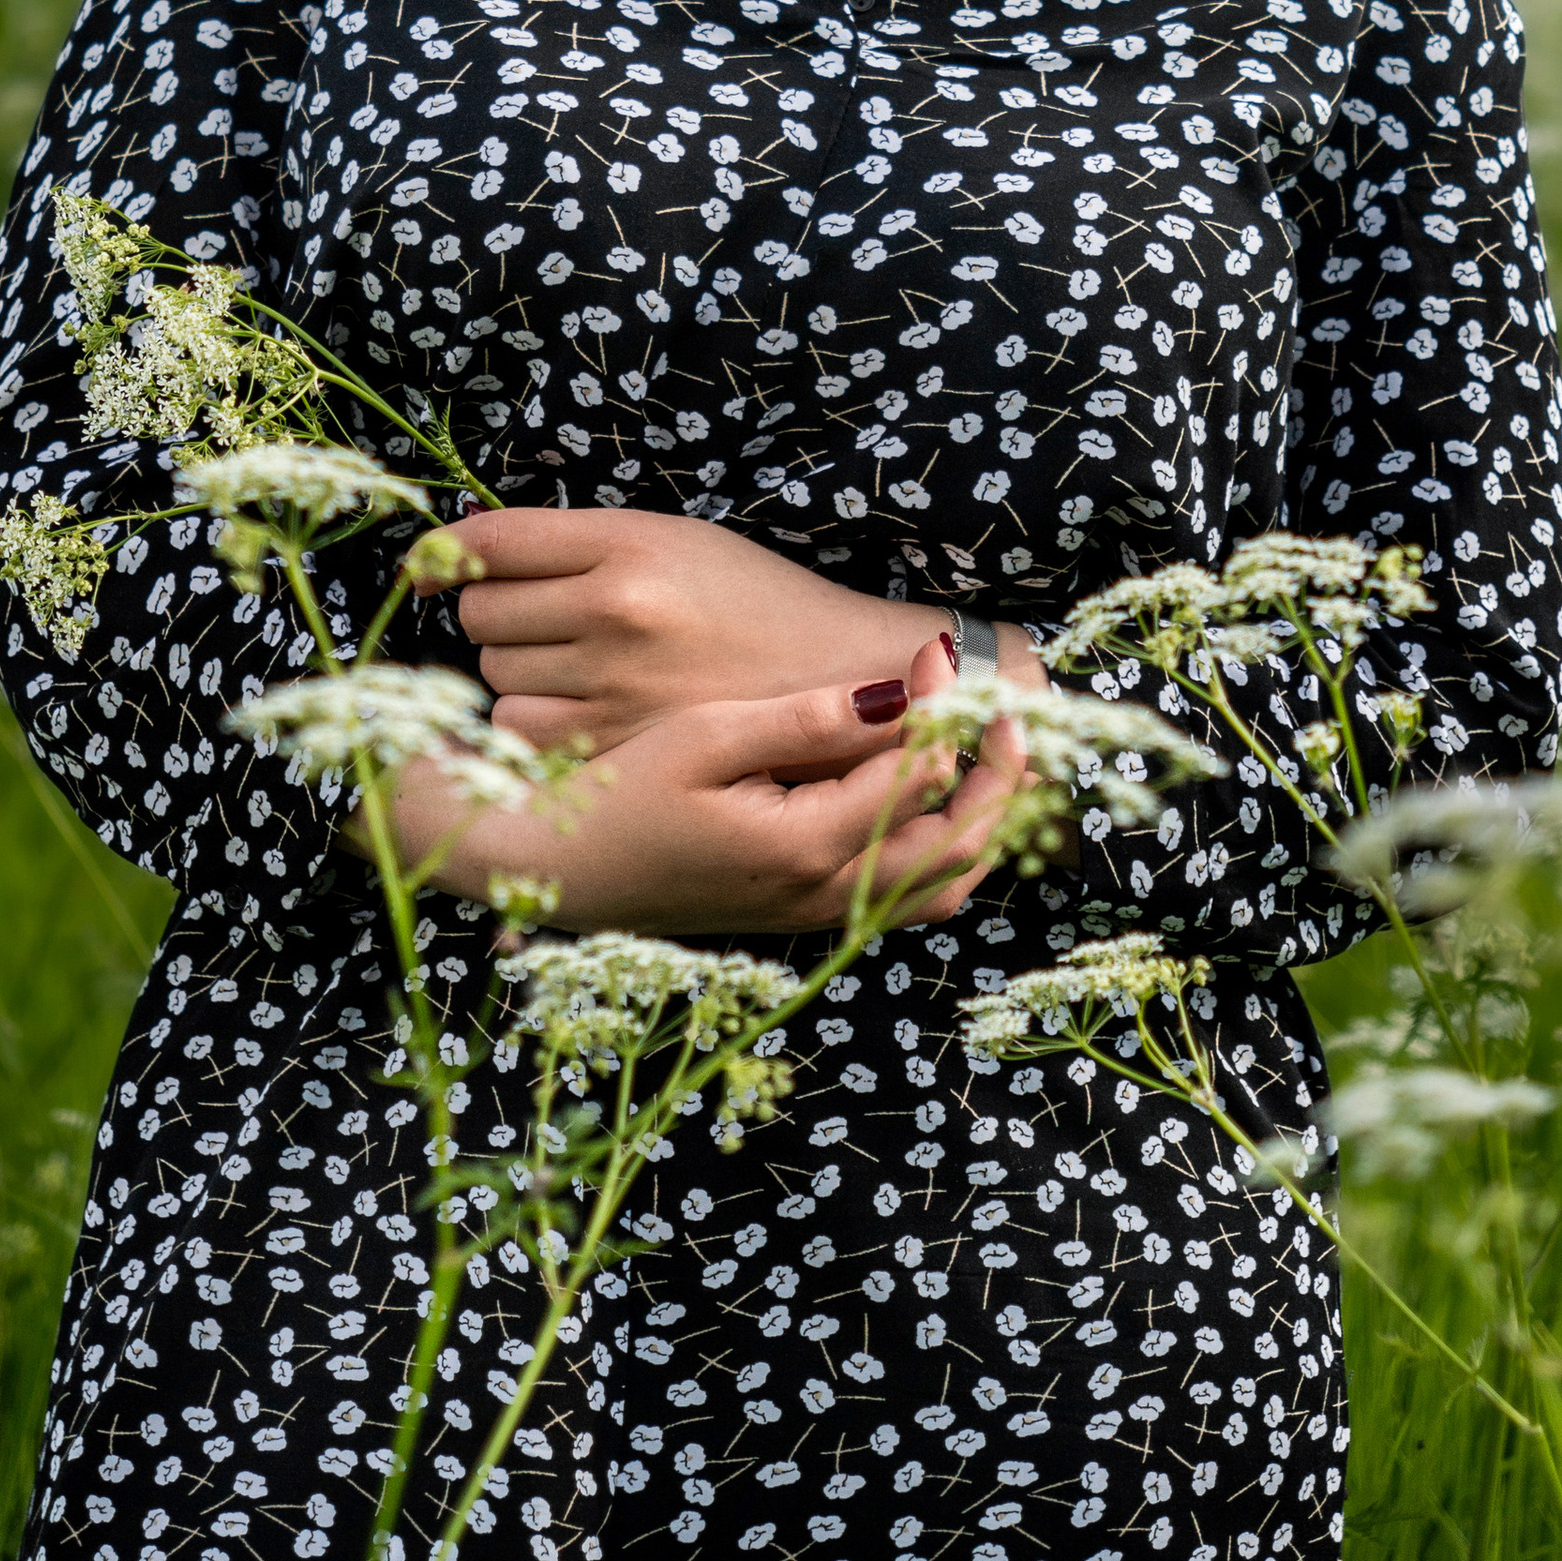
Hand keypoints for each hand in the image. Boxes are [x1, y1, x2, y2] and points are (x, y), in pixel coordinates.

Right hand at [374, 626, 1032, 935]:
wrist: (561, 875)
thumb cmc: (621, 795)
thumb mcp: (706, 737)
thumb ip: (806, 720)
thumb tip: (898, 695)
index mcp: (807, 848)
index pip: (921, 774)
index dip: (944, 704)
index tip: (932, 645)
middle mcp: (829, 896)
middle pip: (962, 842)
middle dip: (1000, 769)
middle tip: (998, 698)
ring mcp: (822, 915)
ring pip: (946, 881)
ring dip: (982, 816)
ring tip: (984, 744)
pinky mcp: (808, 915)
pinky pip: (909, 896)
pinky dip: (944, 848)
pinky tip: (930, 793)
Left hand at [449, 505, 949, 751]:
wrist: (839, 676)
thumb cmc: (751, 601)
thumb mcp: (673, 539)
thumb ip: (575, 543)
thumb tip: (459, 549)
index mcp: (629, 542)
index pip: (491, 540)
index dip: (445, 553)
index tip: (429, 565)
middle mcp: (617, 609)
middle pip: (481, 609)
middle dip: (494, 611)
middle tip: (541, 617)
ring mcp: (616, 684)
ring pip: (494, 673)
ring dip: (513, 669)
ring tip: (573, 665)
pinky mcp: (621, 747)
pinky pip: (520, 731)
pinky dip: (531, 723)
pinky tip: (577, 710)